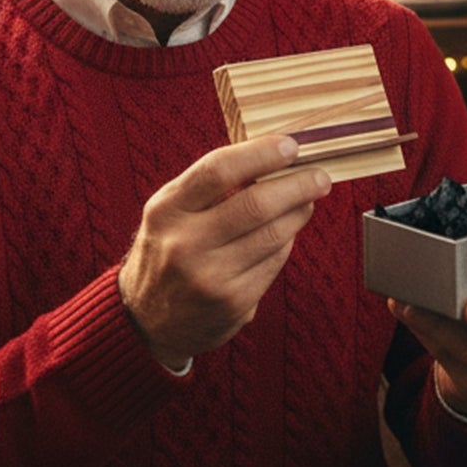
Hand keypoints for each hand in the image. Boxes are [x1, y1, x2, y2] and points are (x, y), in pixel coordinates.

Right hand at [117, 135, 331, 369]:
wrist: (146, 321)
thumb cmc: (168, 249)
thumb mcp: (171, 210)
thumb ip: (211, 184)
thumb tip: (272, 155)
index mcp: (167, 210)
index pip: (219, 170)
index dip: (261, 153)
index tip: (291, 145)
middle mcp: (185, 244)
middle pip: (255, 204)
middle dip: (297, 185)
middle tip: (320, 176)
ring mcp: (210, 278)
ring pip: (273, 235)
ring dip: (299, 212)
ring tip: (308, 199)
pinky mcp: (234, 305)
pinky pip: (274, 263)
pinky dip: (286, 242)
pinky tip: (287, 232)